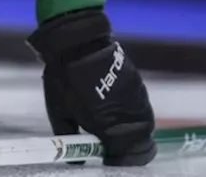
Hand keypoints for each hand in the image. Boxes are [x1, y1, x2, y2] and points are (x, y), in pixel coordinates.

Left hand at [26, 7, 155, 165]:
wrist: (76, 43)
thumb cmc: (63, 79)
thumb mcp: (60, 112)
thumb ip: (70, 137)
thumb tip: (76, 157)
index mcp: (108, 126)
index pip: (124, 156)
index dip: (117, 161)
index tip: (107, 159)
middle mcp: (128, 114)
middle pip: (141, 144)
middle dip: (129, 150)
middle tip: (112, 147)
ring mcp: (136, 98)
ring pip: (145, 126)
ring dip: (134, 132)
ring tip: (115, 129)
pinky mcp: (138, 84)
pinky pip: (142, 107)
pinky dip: (135, 114)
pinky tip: (118, 109)